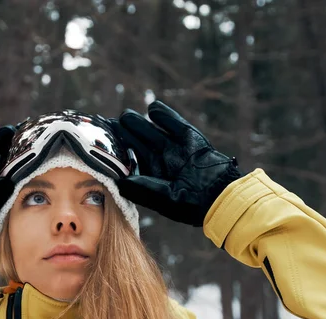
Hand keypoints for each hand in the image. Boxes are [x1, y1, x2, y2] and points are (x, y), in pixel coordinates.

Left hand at [109, 100, 241, 225]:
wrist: (221, 195)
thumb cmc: (192, 203)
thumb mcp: (164, 199)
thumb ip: (142, 189)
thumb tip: (119, 182)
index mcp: (152, 177)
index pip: (131, 159)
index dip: (118, 150)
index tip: (104, 141)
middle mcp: (162, 161)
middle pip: (139, 143)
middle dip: (125, 133)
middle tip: (110, 123)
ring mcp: (175, 148)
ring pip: (153, 132)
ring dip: (139, 123)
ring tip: (126, 116)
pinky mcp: (190, 138)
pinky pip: (174, 123)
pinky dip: (164, 115)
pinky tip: (153, 107)